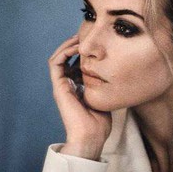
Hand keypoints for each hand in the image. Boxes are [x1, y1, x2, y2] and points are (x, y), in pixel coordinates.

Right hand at [48, 34, 111, 159]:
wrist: (90, 136)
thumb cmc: (99, 124)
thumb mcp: (106, 99)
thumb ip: (106, 87)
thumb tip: (117, 75)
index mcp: (76, 88)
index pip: (75, 64)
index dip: (82, 53)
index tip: (94, 44)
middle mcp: (67, 85)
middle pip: (65, 58)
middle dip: (74, 45)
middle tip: (86, 35)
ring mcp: (61, 85)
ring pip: (58, 58)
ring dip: (67, 45)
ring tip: (79, 38)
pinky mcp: (59, 86)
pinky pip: (56, 63)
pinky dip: (64, 52)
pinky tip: (76, 48)